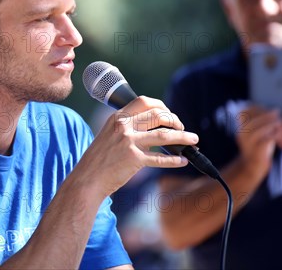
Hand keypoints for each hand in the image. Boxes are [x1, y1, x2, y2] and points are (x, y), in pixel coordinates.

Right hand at [76, 96, 195, 197]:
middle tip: (182, 129)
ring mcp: (128, 142)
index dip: (161, 106)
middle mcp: (123, 126)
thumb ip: (127, 128)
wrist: (87, 178)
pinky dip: (174, 160)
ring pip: (164, 135)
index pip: (144, 102)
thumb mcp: (109, 135)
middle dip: (175, 121)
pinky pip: (160, 158)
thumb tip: (154, 130)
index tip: (169, 114)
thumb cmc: (99, 159)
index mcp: (117, 117)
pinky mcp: (133, 160)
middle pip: (158, 115)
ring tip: (193, 140)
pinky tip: (182, 161)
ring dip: (183, 137)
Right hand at [235, 106, 279, 176]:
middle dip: (265, 115)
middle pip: (252, 121)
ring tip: (279, 122)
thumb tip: (272, 111)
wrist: (253, 165)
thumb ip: (259, 122)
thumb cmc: (258, 146)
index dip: (257, 109)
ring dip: (270, 124)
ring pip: (257, 130)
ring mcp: (247, 144)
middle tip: (277, 113)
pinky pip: (264, 140)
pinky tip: (279, 133)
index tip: (268, 108)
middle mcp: (241, 135)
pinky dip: (273, 135)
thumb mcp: (257, 132)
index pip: (245, 113)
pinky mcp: (255, 151)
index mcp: (240, 128)